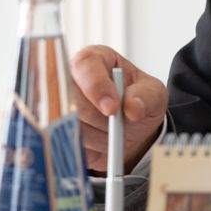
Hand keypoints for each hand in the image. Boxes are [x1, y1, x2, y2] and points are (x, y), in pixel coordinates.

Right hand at [70, 45, 167, 171]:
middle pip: (72, 100)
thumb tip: (133, 108)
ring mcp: (60, 107)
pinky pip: (68, 146)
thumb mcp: (153, 93)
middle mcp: (71, 80)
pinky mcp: (57, 132)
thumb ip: (146, 96)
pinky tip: (100, 142)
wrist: (131, 131)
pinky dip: (89, 150)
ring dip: (97, 137)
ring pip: (70, 127)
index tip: (112, 108)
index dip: (96, 87)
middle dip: (98, 119)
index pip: (85, 66)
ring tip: (111, 130)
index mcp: (95, 60)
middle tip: (117, 124)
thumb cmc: (138, 101)